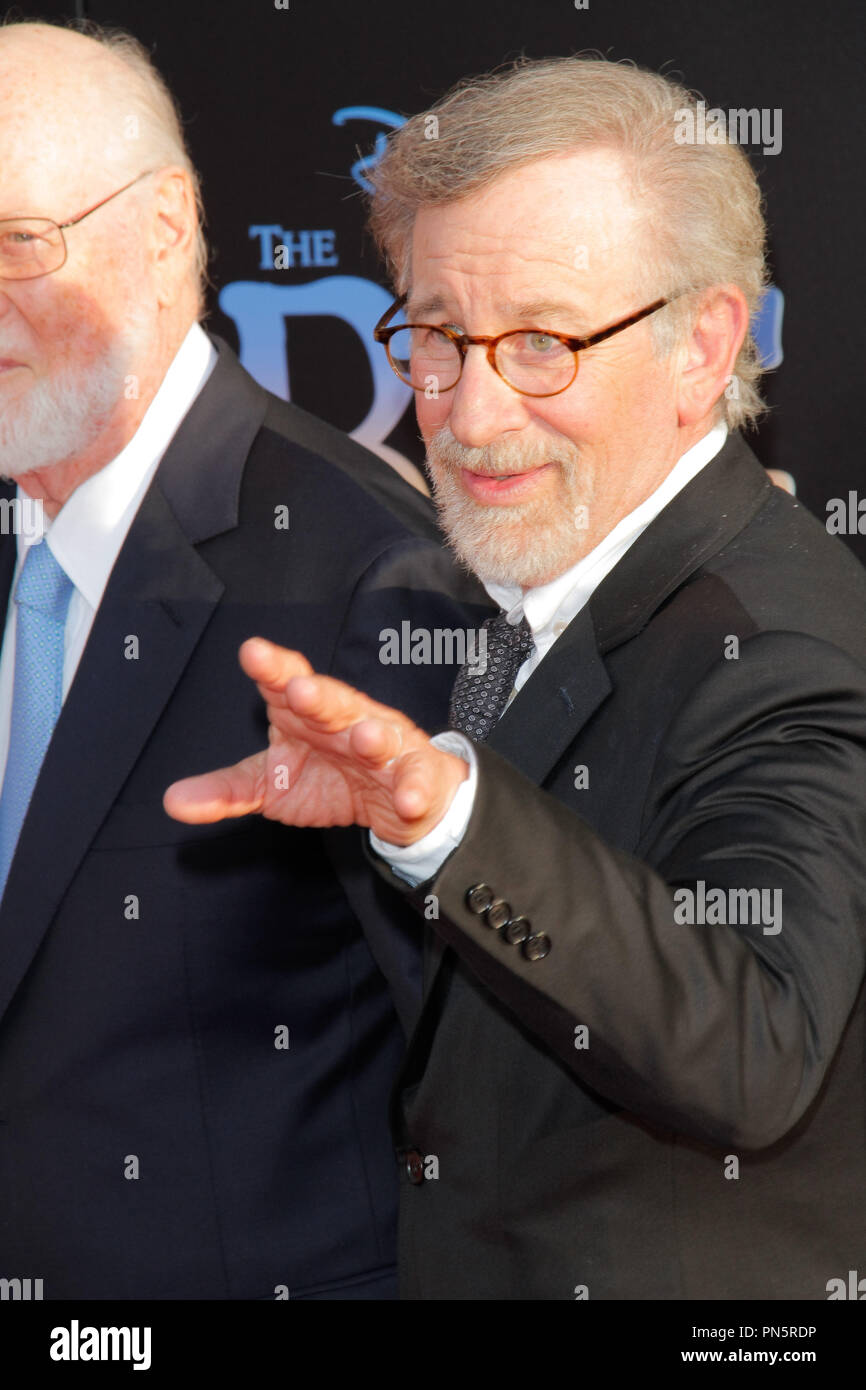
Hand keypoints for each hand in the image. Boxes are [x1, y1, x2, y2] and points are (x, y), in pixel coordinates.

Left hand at [163, 637, 468, 844]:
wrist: (397, 797)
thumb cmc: (331, 777)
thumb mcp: (273, 784)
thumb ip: (226, 790)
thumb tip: (172, 800)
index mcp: (307, 713)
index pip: (287, 682)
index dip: (273, 668)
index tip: (253, 653)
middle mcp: (347, 719)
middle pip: (334, 702)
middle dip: (321, 697)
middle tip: (301, 691)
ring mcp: (386, 744)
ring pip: (380, 735)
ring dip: (374, 737)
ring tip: (365, 740)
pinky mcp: (416, 774)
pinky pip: (416, 780)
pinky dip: (413, 790)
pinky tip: (407, 800)